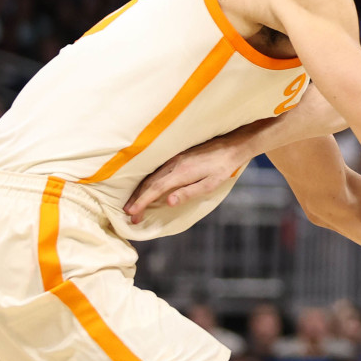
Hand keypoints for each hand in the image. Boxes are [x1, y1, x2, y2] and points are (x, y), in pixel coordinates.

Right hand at [124, 134, 249, 222]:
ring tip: (133, 204)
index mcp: (181, 172)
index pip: (155, 189)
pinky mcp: (176, 156)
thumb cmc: (222, 168)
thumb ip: (188, 193)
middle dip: (137, 199)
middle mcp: (173, 164)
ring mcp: (174, 158)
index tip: (132, 213)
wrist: (231, 146)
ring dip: (140, 190)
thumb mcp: (210, 184)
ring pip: (151, 176)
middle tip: (129, 214)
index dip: (142, 201)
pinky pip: (157, 170)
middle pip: (149, 183)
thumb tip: (168, 202)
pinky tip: (145, 188)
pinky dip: (147, 181)